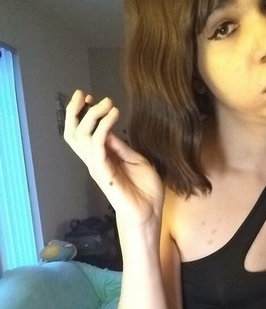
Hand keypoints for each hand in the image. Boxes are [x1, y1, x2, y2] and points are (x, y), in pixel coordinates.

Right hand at [64, 89, 164, 226]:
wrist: (149, 213)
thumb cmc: (145, 190)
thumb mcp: (137, 161)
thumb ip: (122, 147)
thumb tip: (110, 129)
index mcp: (103, 158)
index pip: (83, 132)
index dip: (82, 114)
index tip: (89, 98)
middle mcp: (95, 161)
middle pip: (73, 133)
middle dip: (75, 111)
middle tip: (85, 95)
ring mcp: (97, 167)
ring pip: (81, 136)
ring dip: (93, 115)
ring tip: (108, 104)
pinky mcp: (104, 173)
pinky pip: (97, 146)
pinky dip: (104, 128)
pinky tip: (113, 116)